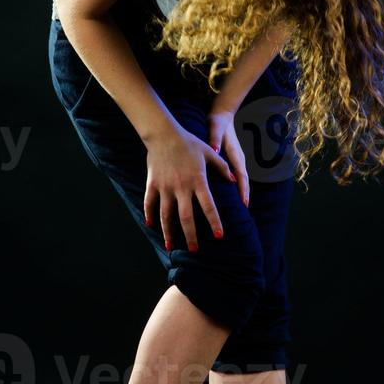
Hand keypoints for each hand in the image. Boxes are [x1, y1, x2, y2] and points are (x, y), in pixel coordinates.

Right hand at [143, 123, 235, 251]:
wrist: (164, 134)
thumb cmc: (189, 143)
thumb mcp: (209, 153)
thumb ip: (222, 168)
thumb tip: (234, 181)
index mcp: (198, 180)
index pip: (209, 206)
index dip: (214, 222)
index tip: (219, 236)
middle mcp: (181, 187)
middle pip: (186, 217)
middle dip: (191, 236)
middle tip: (195, 250)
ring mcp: (165, 187)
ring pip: (166, 215)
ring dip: (169, 232)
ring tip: (171, 246)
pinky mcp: (152, 184)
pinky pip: (149, 203)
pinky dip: (149, 215)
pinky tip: (151, 226)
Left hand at [208, 109, 249, 207]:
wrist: (223, 114)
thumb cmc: (218, 121)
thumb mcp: (215, 128)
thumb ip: (214, 140)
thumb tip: (215, 151)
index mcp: (235, 153)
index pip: (241, 175)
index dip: (243, 190)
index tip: (244, 203)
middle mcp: (239, 158)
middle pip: (244, 181)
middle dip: (244, 195)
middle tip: (243, 211)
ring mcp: (237, 159)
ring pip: (241, 179)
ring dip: (241, 192)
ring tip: (238, 208)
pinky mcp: (232, 159)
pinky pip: (236, 176)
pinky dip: (236, 186)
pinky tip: (230, 195)